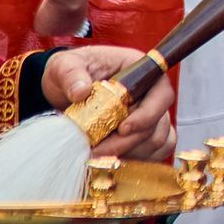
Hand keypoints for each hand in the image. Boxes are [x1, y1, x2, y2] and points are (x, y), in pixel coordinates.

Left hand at [40, 46, 178, 161]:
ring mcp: (149, 114)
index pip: (161, 94)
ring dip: (129, 152)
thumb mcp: (65, 65)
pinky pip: (153, 151)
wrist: (61, 89)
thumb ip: (71, 73)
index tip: (122, 129)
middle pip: (158, 124)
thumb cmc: (69, 70)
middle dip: (128, 142)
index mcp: (141, 71)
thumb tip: (81, 91)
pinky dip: (135, 159)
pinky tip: (110, 158)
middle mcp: (150, 94)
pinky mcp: (142, 133)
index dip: (148, 114)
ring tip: (97, 153)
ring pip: (156, 141)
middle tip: (97, 150)